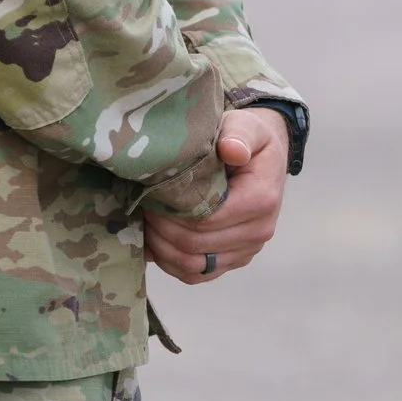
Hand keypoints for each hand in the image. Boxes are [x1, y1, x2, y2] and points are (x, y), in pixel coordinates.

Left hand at [145, 107, 290, 285]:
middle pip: (196, 246)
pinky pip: (197, 274)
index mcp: (261, 200)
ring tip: (144, 223)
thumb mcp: (245, 126)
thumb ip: (238, 136)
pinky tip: (153, 242)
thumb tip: (231, 150)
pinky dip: (171, 263)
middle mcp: (258, 232)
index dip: (172, 212)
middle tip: (141, 206)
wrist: (261, 157)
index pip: (207, 219)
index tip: (149, 193)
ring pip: (194, 267)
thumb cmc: (245, 138)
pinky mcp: (233, 259)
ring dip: (162, 249)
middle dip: (161, 229)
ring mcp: (246, 250)